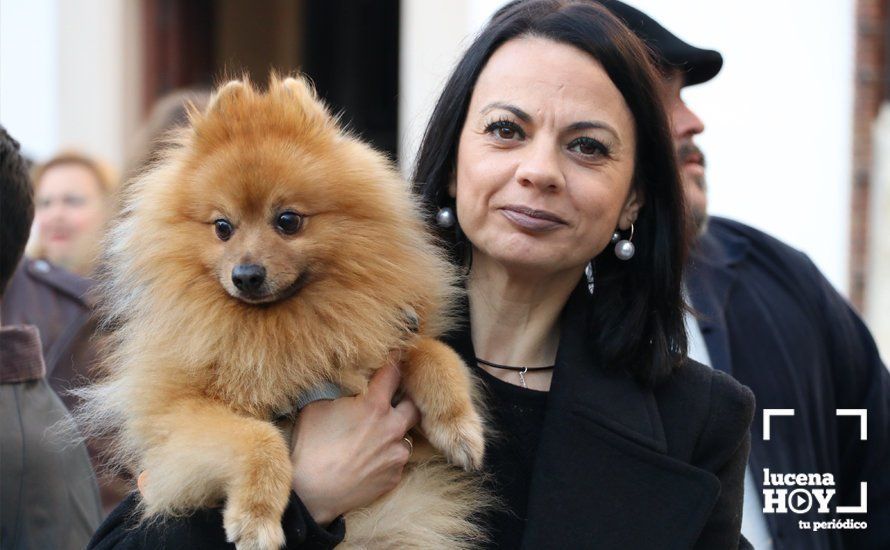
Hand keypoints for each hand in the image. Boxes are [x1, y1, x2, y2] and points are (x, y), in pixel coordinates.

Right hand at [290, 354, 419, 524]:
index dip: (394, 362)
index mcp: (374, 406)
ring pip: (406, 436)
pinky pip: (398, 461)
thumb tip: (345, 385)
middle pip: (414, 405)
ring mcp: (396, 454)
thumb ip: (339, 393)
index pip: (393, 373)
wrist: (311, 492)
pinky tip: (370, 461)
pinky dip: (388, 458)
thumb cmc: (310, 447)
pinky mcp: (395, 476)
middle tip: (393, 402)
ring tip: (375, 439)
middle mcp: (392, 427)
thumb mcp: (317, 408)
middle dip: (405, 401)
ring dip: (394, 434)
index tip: (396, 355)